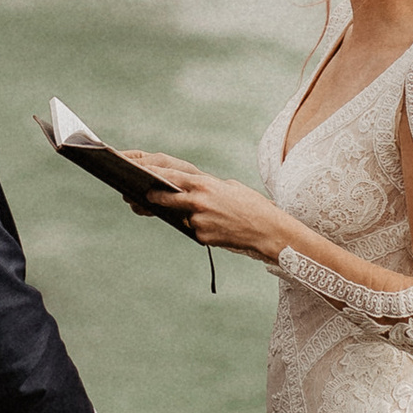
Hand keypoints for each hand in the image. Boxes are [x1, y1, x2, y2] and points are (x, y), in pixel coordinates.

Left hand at [141, 161, 287, 262]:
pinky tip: (221, 228)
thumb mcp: (231, 187)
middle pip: (168, 199)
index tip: (145, 176)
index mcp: (205, 185)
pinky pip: (197, 231)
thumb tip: (195, 190)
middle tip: (148, 196)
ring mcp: (198, 220)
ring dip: (191, 216)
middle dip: (157, 198)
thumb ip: (210, 187)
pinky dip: (204, 229)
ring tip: (212, 215)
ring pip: (185, 217)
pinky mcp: (202, 237)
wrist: (267, 230)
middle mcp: (198, 201)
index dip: (156, 176)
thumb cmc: (252, 206)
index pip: (173, 177)